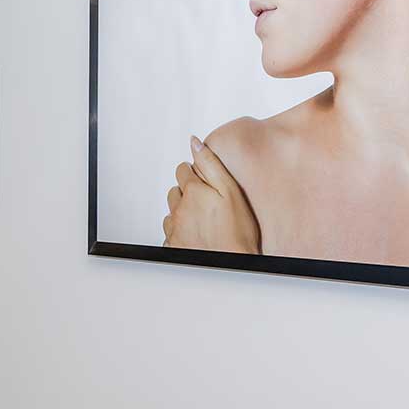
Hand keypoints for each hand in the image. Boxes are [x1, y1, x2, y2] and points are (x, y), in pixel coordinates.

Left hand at [163, 136, 260, 253]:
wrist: (231, 265)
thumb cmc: (237, 232)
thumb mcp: (231, 190)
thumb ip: (211, 164)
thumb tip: (195, 143)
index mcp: (192, 192)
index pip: (182, 170)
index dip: (194, 172)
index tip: (203, 180)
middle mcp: (178, 209)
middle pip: (176, 191)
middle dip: (187, 191)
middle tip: (207, 201)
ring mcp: (174, 228)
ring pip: (172, 211)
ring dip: (182, 211)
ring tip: (203, 219)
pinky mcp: (173, 244)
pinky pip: (171, 232)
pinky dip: (180, 230)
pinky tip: (196, 235)